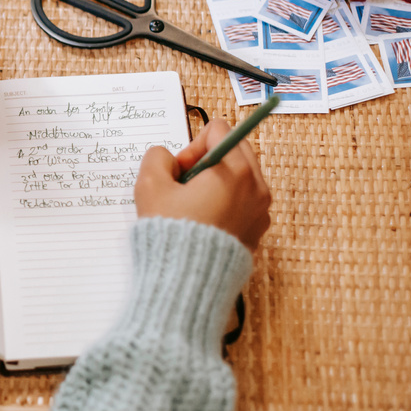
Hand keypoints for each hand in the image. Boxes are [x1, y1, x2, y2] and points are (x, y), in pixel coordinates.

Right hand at [134, 120, 271, 251]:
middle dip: (207, 160)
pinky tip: (204, 220)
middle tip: (185, 186)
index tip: (180, 173)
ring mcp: (261, 209)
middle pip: (234, 148)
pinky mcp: (258, 228)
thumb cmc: (172, 233)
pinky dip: (225, 201)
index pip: (218, 130)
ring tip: (194, 205)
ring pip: (240, 174)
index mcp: (235, 171)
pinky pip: (244, 199)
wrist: (188, 280)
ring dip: (216, 180)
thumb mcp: (150, 185)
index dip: (191, 147)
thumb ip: (157, 157)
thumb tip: (168, 159)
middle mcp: (256, 186)